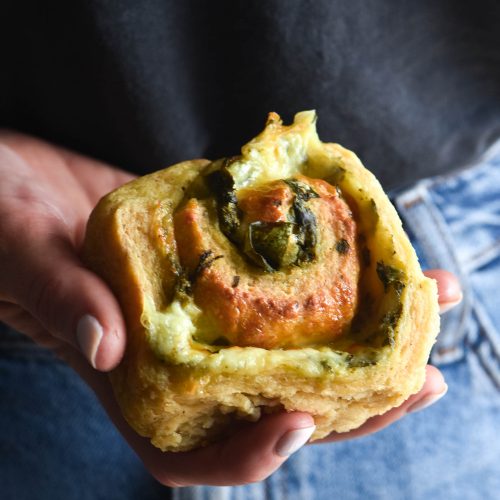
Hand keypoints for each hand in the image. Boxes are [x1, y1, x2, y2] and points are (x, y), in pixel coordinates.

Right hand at [0, 132, 460, 486]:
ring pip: (296, 345)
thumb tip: (106, 345)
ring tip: (430, 303)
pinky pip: (285, 286)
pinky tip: (378, 259)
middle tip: (423, 373)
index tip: (303, 419)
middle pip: (275, 400)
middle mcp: (182, 359)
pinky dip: (333, 277)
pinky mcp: (223, 270)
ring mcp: (208, 315)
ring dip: (367, 334)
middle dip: (354, 398)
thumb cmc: (1, 221)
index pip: (197, 449)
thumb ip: (59, 298)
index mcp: (133, 381)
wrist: (23, 186)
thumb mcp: (22, 252)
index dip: (251, 451)